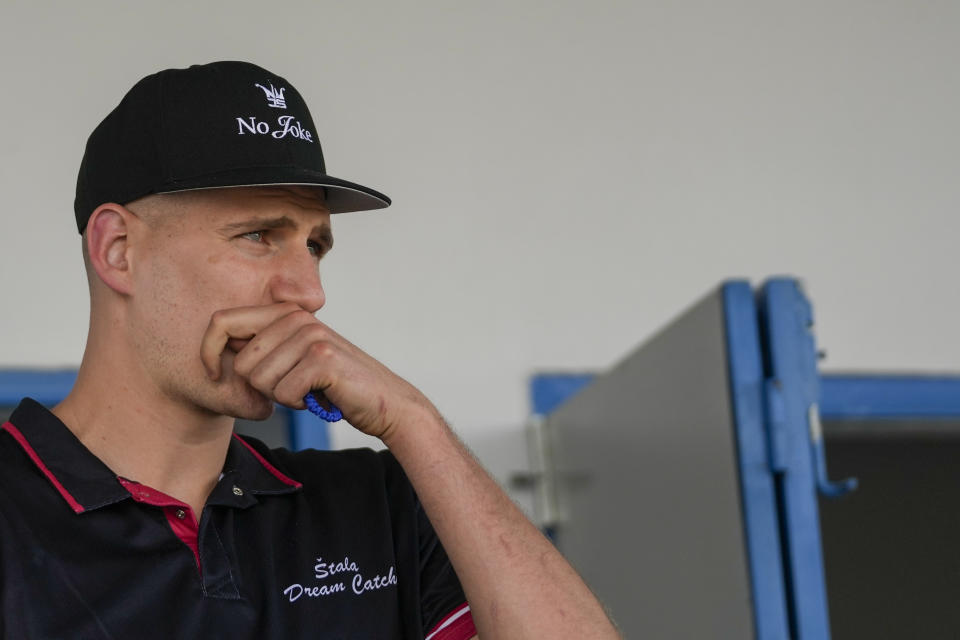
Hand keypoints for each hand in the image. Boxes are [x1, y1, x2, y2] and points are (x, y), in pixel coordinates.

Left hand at [199, 302, 433, 440]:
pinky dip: (298, 404)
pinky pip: (283, 393)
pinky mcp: (323, 358)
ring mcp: (311, 335)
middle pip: (240, 363)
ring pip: (260, 380)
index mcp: (284, 313)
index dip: (207, 351)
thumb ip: (262, 349)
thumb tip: (218, 350)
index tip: (211, 376)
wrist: (383, 402)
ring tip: (308, 390)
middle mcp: (296, 317)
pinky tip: (318, 397)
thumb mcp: (294, 359)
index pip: (222, 321)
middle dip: (260, 387)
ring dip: (281, 396)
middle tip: (292, 387)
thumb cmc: (333, 386)